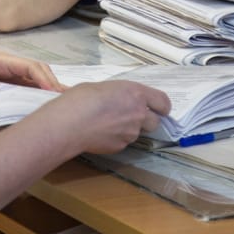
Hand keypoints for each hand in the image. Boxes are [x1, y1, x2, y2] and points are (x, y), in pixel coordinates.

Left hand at [0, 52, 62, 114]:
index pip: (28, 66)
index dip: (43, 78)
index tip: (53, 93)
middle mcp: (5, 66)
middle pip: (36, 71)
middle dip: (52, 83)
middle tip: (67, 100)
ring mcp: (4, 76)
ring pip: (32, 81)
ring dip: (46, 91)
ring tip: (62, 105)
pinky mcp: (1, 87)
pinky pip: (23, 91)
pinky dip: (34, 98)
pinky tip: (42, 109)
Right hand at [40, 80, 171, 154]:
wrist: (70, 123)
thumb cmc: (82, 98)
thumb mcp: (104, 87)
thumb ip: (119, 94)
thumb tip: (119, 100)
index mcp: (136, 94)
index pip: (163, 102)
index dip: (163, 107)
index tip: (160, 109)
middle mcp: (139, 114)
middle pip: (154, 122)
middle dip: (146, 120)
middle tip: (130, 116)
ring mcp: (131, 133)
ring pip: (137, 133)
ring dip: (129, 129)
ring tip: (108, 124)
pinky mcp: (121, 146)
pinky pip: (123, 141)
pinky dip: (116, 138)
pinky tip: (101, 133)